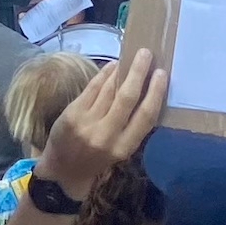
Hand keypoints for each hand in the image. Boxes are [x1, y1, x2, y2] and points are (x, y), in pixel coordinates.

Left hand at [37, 49, 168, 199]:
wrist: (63, 171)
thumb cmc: (97, 159)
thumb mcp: (120, 149)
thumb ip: (132, 125)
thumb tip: (148, 90)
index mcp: (124, 147)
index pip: (145, 116)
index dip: (155, 93)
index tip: (162, 74)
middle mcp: (106, 135)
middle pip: (127, 98)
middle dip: (139, 73)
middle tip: (147, 53)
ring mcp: (87, 123)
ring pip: (109, 89)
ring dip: (122, 70)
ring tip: (131, 56)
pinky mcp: (72, 114)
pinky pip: (92, 88)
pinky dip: (104, 74)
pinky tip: (112, 66)